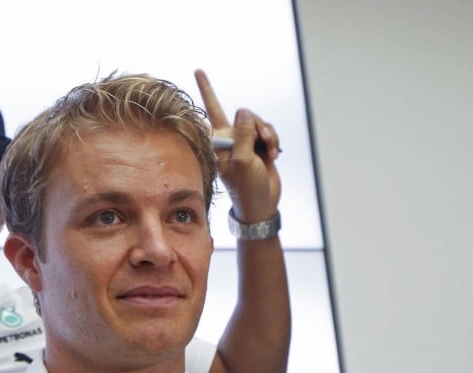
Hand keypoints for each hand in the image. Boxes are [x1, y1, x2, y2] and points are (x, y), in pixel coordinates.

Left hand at [194, 70, 279, 222]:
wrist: (261, 203)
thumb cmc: (246, 187)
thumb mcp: (243, 161)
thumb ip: (242, 134)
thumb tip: (243, 111)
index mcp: (218, 142)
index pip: (209, 112)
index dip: (206, 89)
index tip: (198, 69)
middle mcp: (228, 138)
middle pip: (242, 116)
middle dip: (256, 126)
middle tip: (262, 143)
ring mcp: (243, 141)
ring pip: (257, 122)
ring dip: (268, 135)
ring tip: (269, 152)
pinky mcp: (257, 144)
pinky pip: (267, 130)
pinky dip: (274, 140)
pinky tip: (273, 154)